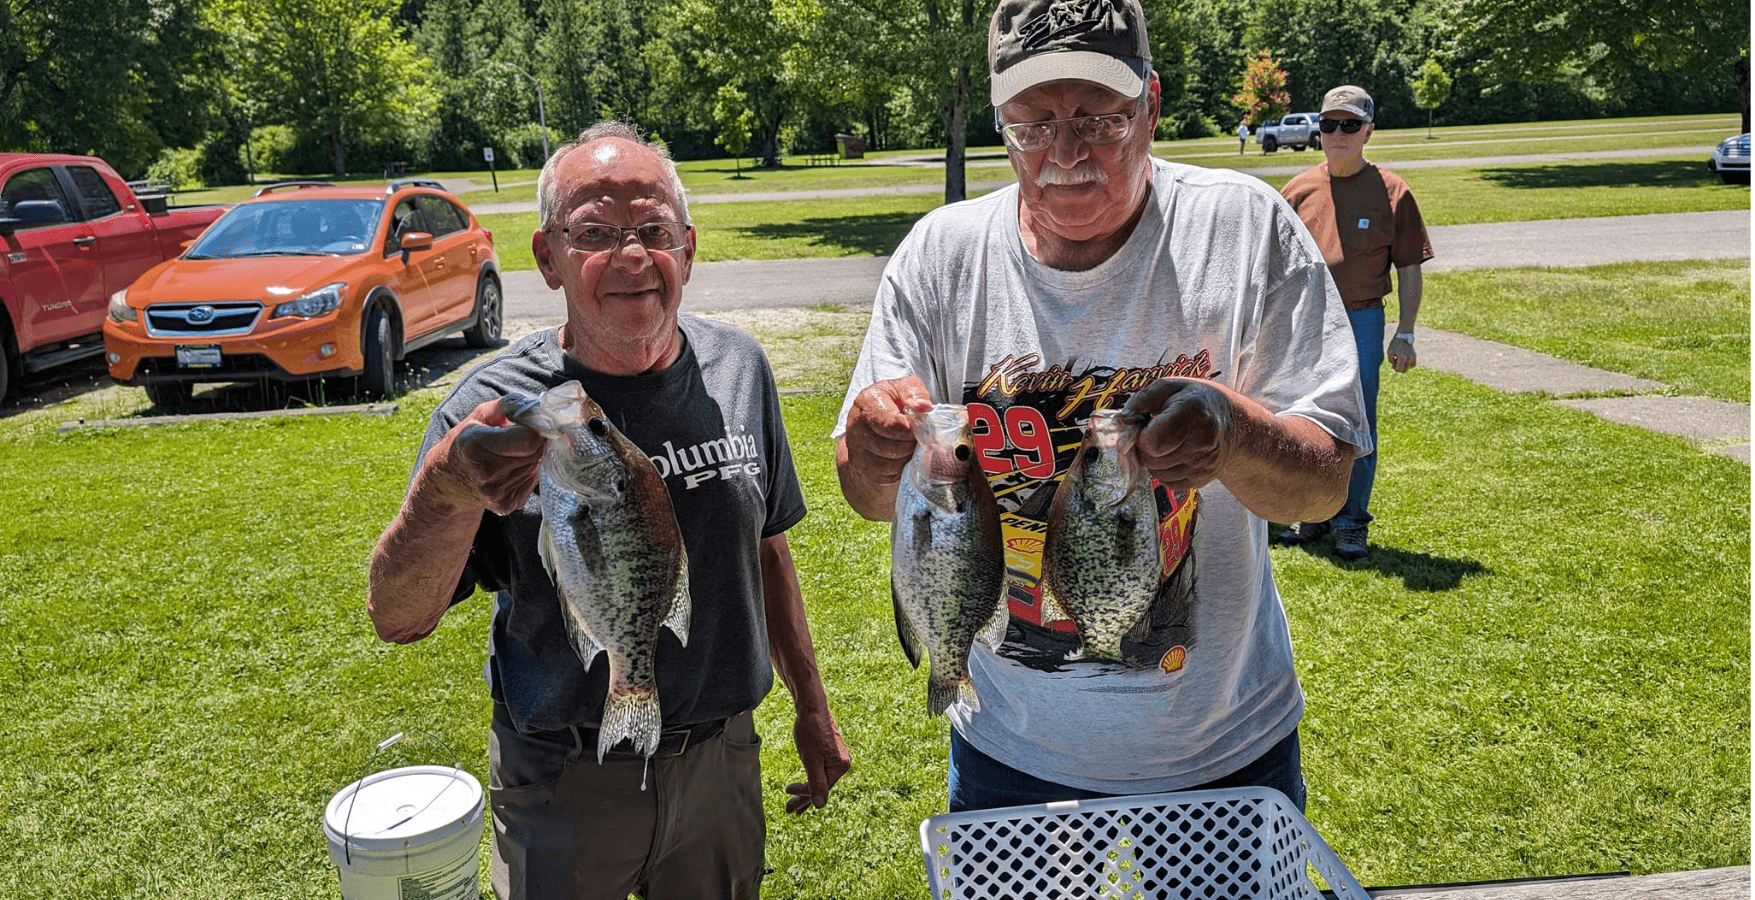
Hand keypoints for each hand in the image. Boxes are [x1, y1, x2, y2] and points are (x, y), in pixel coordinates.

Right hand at [419, 396, 546, 514]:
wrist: (445, 482)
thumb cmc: (463, 443)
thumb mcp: (477, 416)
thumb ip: (506, 405)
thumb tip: (535, 407)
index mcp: (476, 446)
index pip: (529, 439)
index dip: (535, 428)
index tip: (530, 424)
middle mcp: (486, 473)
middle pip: (536, 452)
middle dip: (534, 441)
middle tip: (519, 437)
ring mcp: (496, 493)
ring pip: (535, 466)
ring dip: (530, 457)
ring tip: (509, 453)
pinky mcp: (505, 505)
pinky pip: (531, 481)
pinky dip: (526, 471)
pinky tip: (508, 468)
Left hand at [784, 708, 850, 813]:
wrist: (812, 707)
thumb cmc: (811, 732)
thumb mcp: (811, 760)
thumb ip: (816, 783)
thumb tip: (819, 805)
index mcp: (841, 766)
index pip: (821, 788)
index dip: (804, 794)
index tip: (787, 791)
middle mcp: (842, 763)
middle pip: (822, 786)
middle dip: (805, 798)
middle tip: (789, 811)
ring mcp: (837, 757)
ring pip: (821, 779)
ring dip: (807, 791)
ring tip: (794, 804)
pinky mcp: (831, 752)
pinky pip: (821, 770)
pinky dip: (812, 779)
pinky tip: (807, 784)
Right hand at [840, 376, 932, 494]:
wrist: (871, 426)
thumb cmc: (892, 404)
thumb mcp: (904, 389)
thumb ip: (915, 392)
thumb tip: (924, 407)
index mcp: (867, 401)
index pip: (894, 424)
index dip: (911, 427)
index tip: (917, 423)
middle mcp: (855, 424)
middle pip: (895, 445)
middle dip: (910, 442)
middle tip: (913, 435)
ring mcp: (856, 448)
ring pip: (892, 462)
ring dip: (906, 455)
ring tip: (906, 443)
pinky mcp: (860, 466)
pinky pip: (888, 473)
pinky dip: (899, 467)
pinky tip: (898, 455)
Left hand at [1120, 378, 1235, 492]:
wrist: (1233, 423)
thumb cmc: (1196, 401)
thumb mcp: (1171, 386)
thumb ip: (1142, 400)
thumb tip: (1120, 421)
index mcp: (1193, 413)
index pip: (1152, 442)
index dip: (1140, 436)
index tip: (1145, 426)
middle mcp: (1203, 442)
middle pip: (1151, 460)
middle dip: (1145, 447)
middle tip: (1156, 432)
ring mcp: (1204, 464)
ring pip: (1156, 474)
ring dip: (1154, 459)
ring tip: (1167, 441)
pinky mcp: (1202, 479)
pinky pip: (1167, 482)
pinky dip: (1164, 470)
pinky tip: (1175, 453)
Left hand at [1388, 337, 1416, 372]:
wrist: (1403, 336)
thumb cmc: (1395, 344)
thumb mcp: (1389, 352)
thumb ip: (1391, 360)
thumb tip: (1395, 365)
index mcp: (1402, 358)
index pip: (1398, 370)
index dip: (1394, 368)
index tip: (1393, 362)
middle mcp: (1409, 358)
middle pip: (1404, 370)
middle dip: (1399, 367)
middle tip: (1396, 360)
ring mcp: (1413, 357)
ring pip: (1408, 367)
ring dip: (1404, 365)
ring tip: (1400, 358)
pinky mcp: (1415, 355)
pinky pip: (1413, 364)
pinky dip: (1409, 364)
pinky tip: (1405, 359)